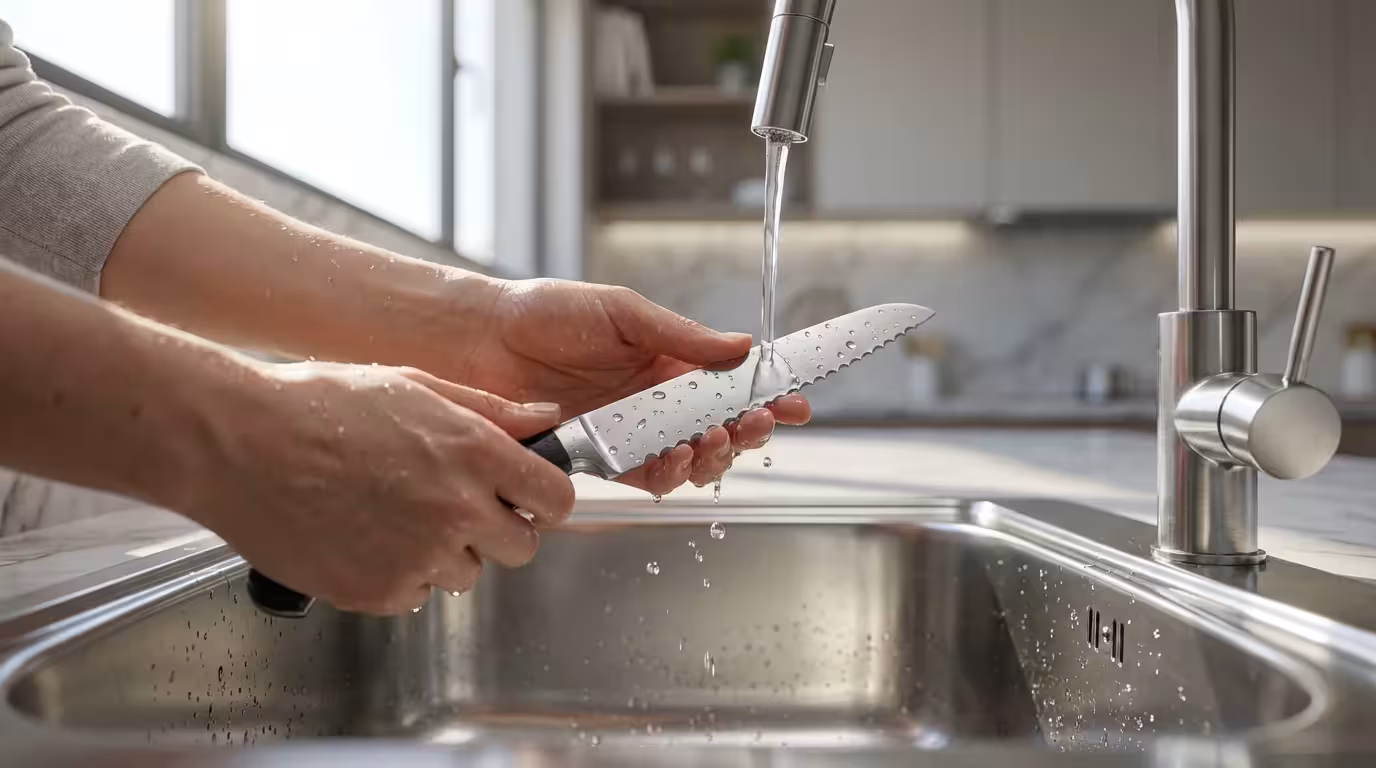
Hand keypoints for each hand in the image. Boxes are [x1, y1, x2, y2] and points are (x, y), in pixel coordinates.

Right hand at [184, 362, 573, 614]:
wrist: (238, 444)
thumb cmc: (318, 405)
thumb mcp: (415, 385)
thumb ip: (491, 410)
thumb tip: (545, 418)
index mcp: (474, 453)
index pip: (556, 500)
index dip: (542, 499)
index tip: (526, 497)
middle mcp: (456, 509)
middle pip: (521, 547)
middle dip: (497, 530)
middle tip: (454, 506)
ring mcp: (418, 556)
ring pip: (465, 574)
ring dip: (443, 553)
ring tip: (392, 514)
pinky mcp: (378, 592)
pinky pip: (413, 595)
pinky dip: (396, 575)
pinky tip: (362, 535)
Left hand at [447, 279, 810, 494]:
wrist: (483, 342)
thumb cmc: (545, 313)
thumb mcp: (622, 311)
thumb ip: (681, 336)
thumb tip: (740, 347)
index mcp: (667, 361)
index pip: (729, 383)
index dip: (767, 395)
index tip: (796, 403)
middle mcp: (655, 401)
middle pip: (719, 429)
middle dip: (746, 432)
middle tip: (755, 425)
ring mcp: (631, 432)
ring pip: (690, 459)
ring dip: (711, 457)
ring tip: (712, 441)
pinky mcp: (602, 459)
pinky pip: (647, 477)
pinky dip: (669, 474)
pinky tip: (675, 460)